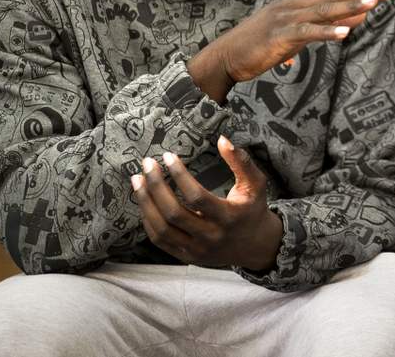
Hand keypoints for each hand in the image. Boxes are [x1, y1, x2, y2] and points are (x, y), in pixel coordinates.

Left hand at [131, 135, 282, 270]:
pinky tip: (145, 201)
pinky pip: (160, 240)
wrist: (257, 246)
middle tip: (147, 164)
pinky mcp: (187, 256)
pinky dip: (148, 220)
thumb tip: (222, 140)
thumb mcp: (256, 184)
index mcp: (229, 217)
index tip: (169, 156)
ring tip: (138, 180)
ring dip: (146, 203)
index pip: (197, 197)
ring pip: (162, 229)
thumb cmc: (253, 209)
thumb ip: (241, 161)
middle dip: (156, 186)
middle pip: (174, 213)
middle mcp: (211, 236)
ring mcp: (197, 249)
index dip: (180, 175)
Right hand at [188, 0, 392, 101]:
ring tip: (372, 4)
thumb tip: (355, 20)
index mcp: (297, 0)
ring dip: (349, 7)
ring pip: (323, 10)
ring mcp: (285, 17)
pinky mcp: (279, 35)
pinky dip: (327, 31)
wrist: (227, 56)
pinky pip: (307, 32)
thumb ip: (324, 25)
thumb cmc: (262, 45)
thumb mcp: (297, 34)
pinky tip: (345, 32)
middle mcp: (293, 3)